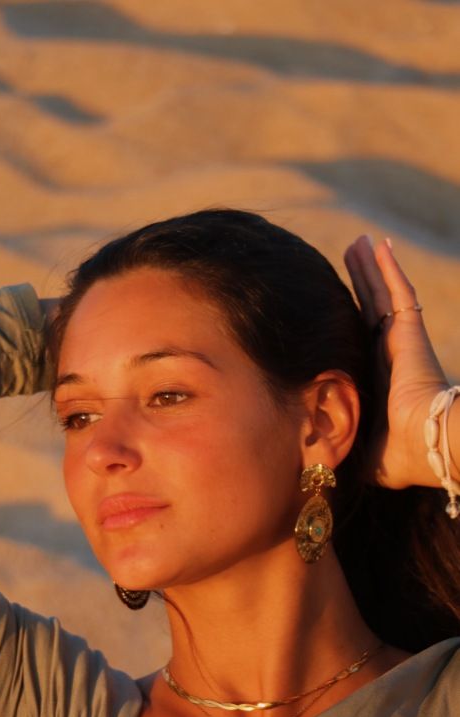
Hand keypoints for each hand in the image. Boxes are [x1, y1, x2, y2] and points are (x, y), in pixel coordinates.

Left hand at [343, 235, 447, 489]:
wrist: (424, 445)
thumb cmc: (395, 455)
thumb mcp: (356, 448)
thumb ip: (337, 444)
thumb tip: (310, 456)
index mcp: (378, 378)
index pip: (359, 338)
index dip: (349, 318)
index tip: (335, 302)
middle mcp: (389, 354)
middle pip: (369, 307)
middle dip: (360, 280)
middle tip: (350, 253)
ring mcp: (400, 341)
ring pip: (381, 293)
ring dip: (370, 267)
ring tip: (359, 241)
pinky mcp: (409, 332)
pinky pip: (398, 292)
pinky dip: (388, 268)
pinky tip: (379, 245)